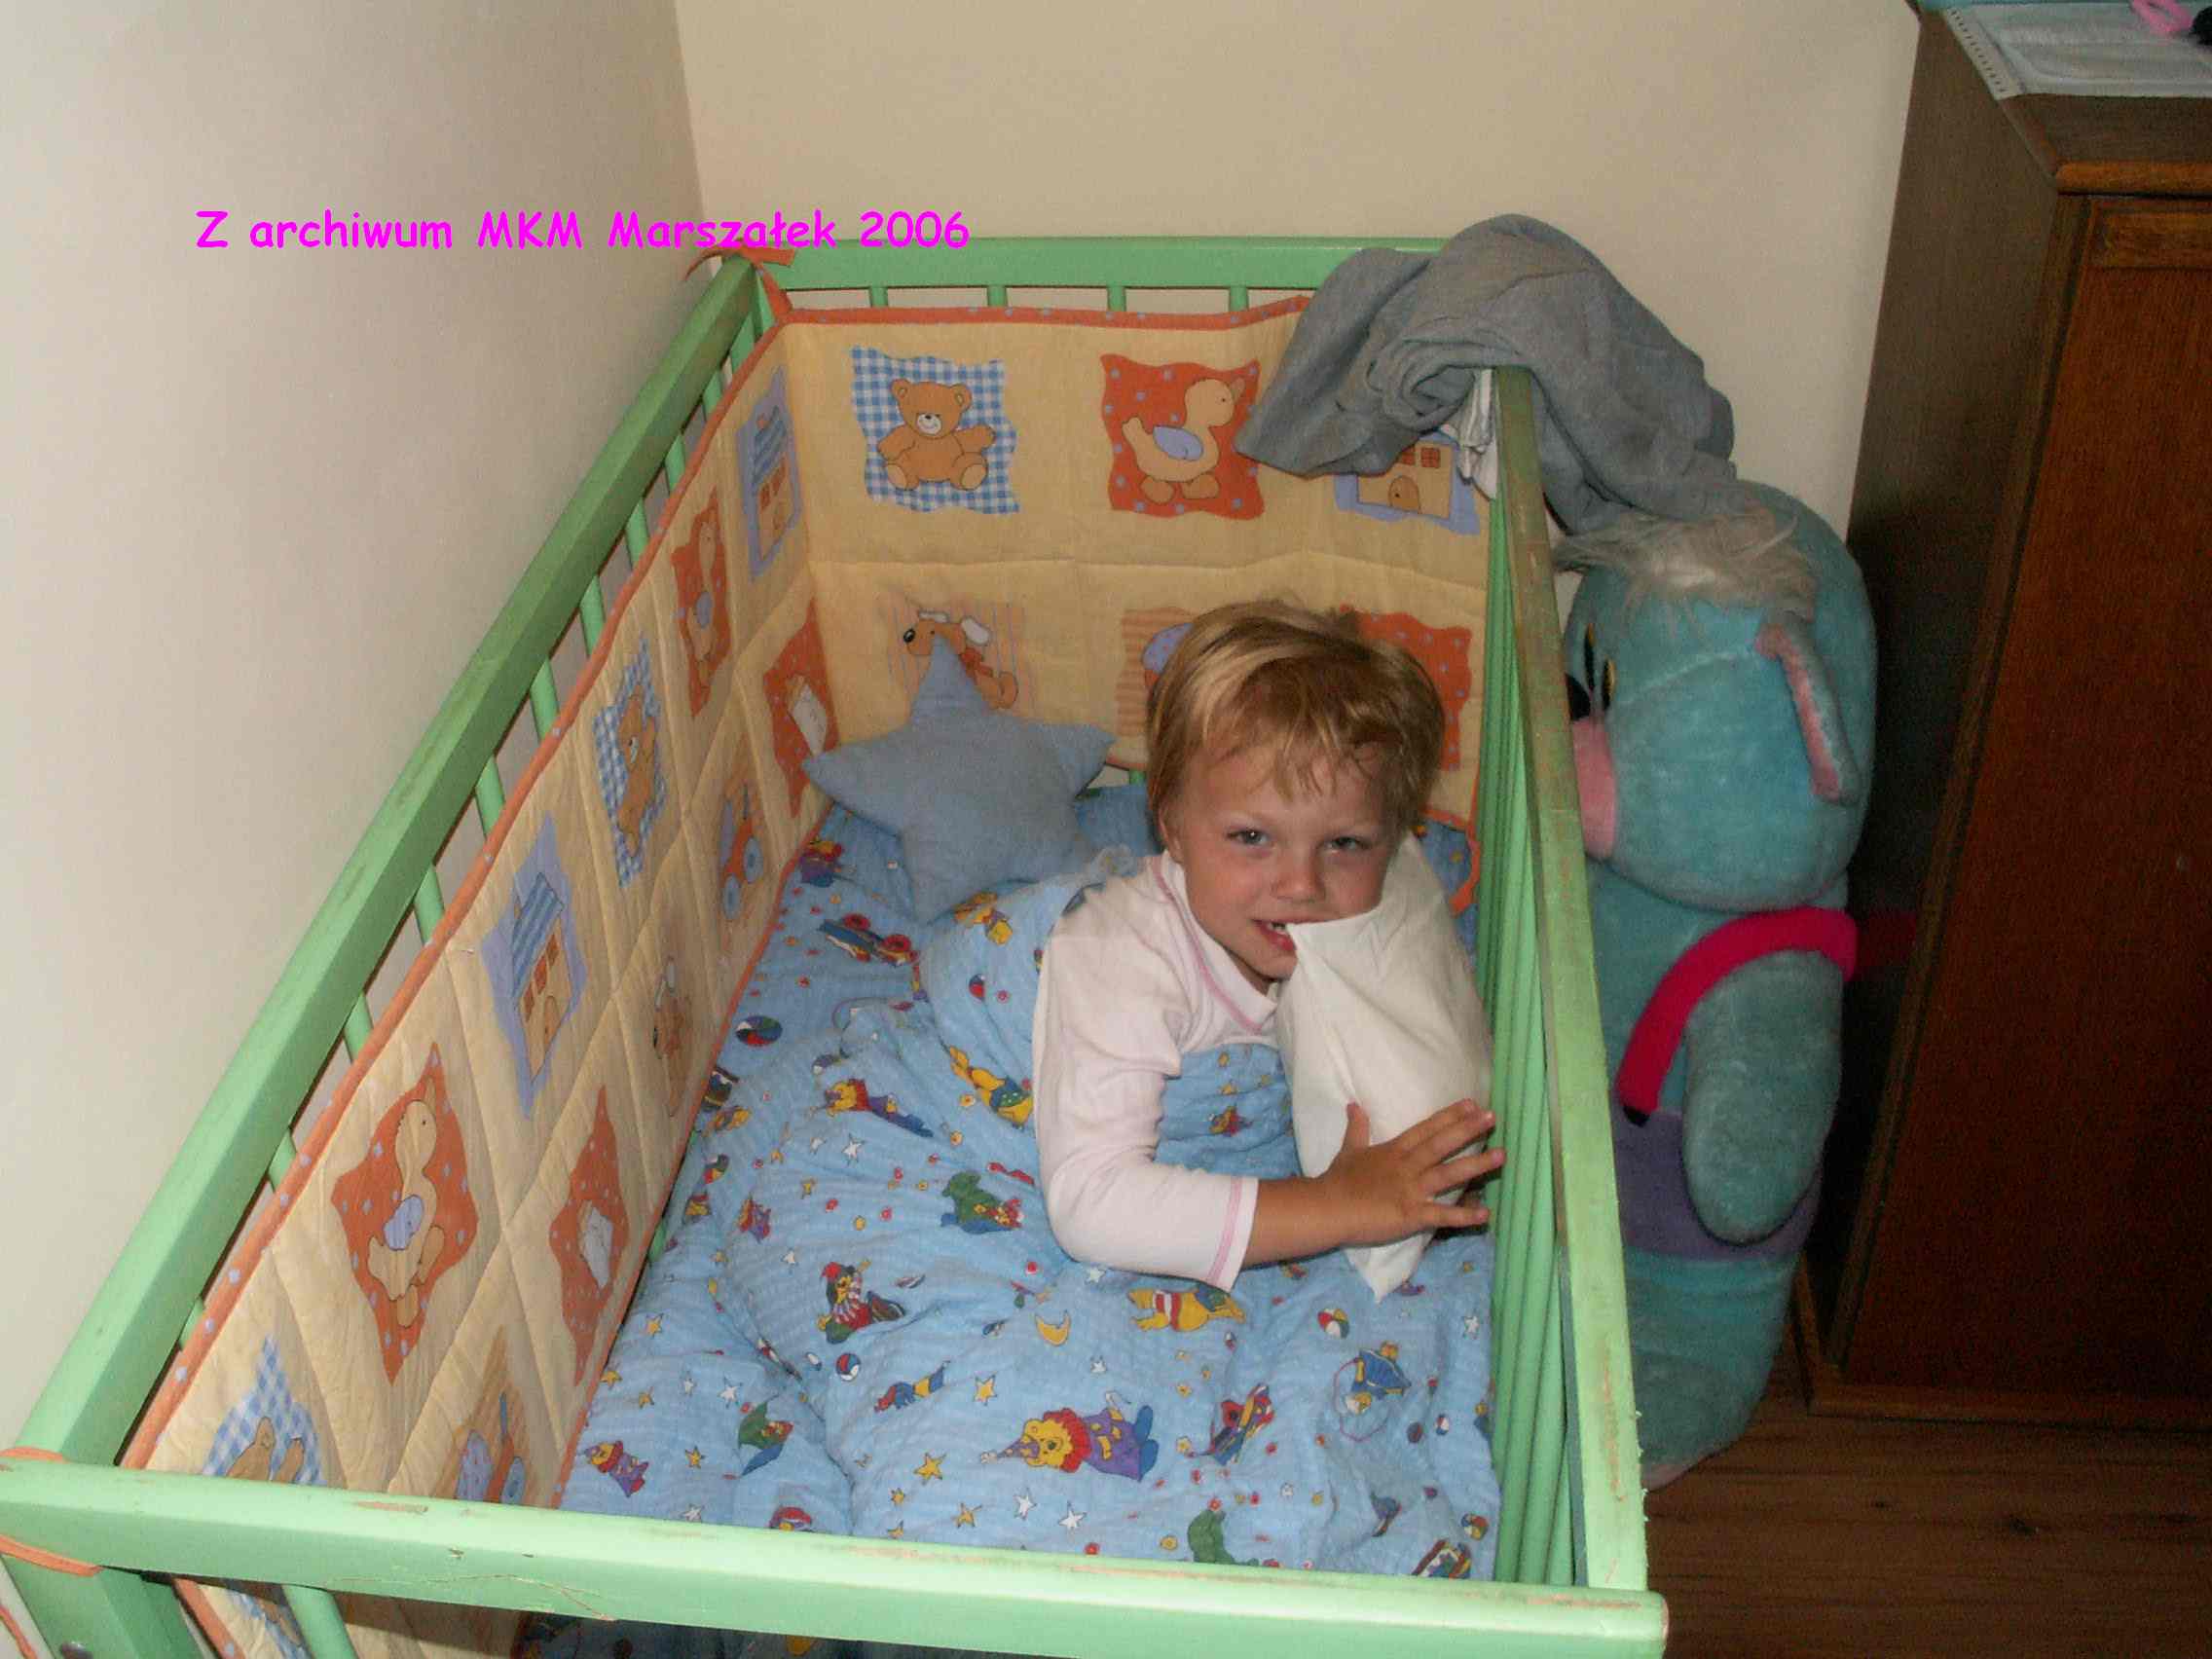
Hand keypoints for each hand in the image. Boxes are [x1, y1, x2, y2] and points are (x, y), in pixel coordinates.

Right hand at [1319, 1097, 1502, 1247]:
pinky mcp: (1411, 1215)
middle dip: (1468, 1130)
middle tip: (1492, 1117)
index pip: (1427, 1129)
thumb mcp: (1349, 1150)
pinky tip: (1485, 1214)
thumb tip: (1354, 1104)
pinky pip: (1441, 1215)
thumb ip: (1357, 1128)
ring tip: (1501, 1156)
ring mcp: (1410, 1190)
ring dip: (1476, 1165)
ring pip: (1448, 1175)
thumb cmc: (1338, 1181)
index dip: (1449, 1116)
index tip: (1471, 1103)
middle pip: (1441, 1145)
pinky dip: (1463, 1216)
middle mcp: (1407, 1166)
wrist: (1328, 1207)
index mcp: (1395, 1151)